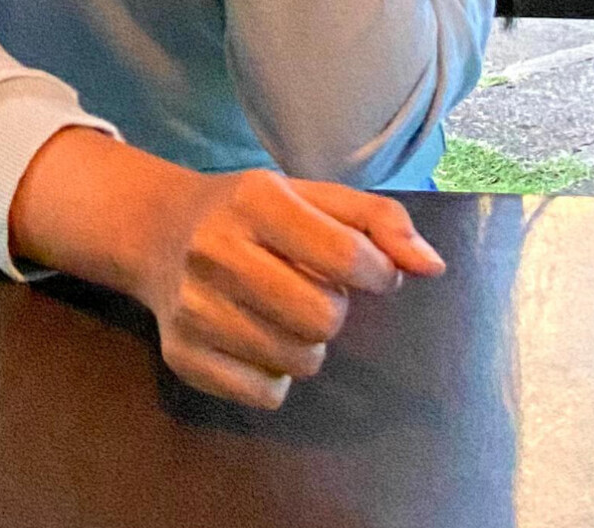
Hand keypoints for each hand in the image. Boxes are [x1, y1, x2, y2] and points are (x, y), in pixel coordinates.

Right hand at [133, 165, 444, 408]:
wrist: (159, 232)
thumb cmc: (254, 213)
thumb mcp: (314, 196)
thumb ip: (380, 221)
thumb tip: (434, 266)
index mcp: (256, 199)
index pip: (345, 254)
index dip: (376, 272)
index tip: (370, 271)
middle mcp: (217, 250)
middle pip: (322, 318)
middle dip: (334, 310)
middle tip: (315, 291)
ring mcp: (194, 307)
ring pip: (297, 362)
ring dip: (307, 344)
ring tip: (285, 313)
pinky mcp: (183, 357)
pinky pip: (264, 396)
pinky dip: (275, 376)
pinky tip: (258, 339)